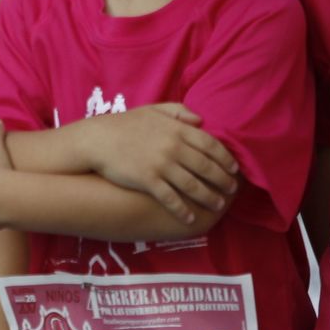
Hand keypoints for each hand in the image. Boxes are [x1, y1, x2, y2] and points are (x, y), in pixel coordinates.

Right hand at [80, 104, 237, 221]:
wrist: (96, 140)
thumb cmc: (123, 125)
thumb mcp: (151, 110)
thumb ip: (178, 111)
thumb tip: (201, 120)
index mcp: (176, 129)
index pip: (211, 145)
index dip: (226, 159)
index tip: (234, 169)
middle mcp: (172, 147)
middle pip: (207, 168)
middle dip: (223, 181)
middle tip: (231, 189)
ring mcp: (160, 164)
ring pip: (194, 186)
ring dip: (209, 198)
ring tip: (218, 205)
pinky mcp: (147, 180)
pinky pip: (171, 199)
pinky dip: (183, 211)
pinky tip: (190, 218)